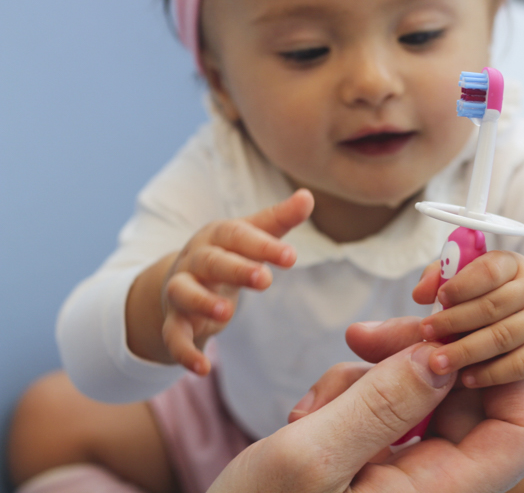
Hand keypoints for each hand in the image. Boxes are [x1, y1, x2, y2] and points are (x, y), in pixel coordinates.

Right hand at [159, 189, 313, 373]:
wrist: (183, 279)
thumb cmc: (229, 253)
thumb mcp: (252, 235)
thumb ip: (280, 218)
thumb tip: (307, 196)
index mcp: (217, 235)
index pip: (237, 235)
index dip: (263, 245)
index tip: (291, 258)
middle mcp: (195, 259)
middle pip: (211, 260)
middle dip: (236, 268)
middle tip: (265, 279)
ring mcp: (180, 289)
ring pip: (183, 293)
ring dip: (202, 302)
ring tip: (227, 315)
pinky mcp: (173, 320)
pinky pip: (173, 335)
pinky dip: (184, 352)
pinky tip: (202, 369)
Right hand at [207, 321, 523, 492]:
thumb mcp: (310, 458)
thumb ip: (382, 402)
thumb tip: (441, 355)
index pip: (519, 431)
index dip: (504, 374)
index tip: (450, 334)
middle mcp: (433, 487)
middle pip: (466, 399)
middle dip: (417, 357)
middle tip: (364, 335)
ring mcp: (405, 475)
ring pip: (418, 395)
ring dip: (366, 379)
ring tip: (310, 407)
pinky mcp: (375, 462)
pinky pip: (384, 408)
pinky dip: (347, 395)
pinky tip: (306, 415)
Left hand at [412, 251, 523, 387]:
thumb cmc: (494, 294)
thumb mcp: (472, 276)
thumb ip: (441, 277)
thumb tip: (420, 294)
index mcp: (512, 264)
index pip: (489, 270)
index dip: (462, 285)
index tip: (438, 299)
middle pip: (493, 306)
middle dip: (455, 321)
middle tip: (426, 334)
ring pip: (504, 337)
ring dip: (467, 351)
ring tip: (438, 361)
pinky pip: (519, 365)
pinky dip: (490, 374)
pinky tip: (465, 378)